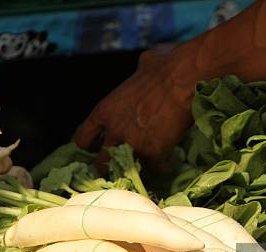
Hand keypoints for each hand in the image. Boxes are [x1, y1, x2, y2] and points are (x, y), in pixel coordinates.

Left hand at [73, 50, 194, 166]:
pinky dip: (162, 167)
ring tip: (147, 167)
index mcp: (105, 111)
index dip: (90, 146)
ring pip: (127, 172)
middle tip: (120, 167)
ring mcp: (134, 144)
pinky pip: (156, 170)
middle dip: (109, 167)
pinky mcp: (154, 153)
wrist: (183, 79)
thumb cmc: (163, 68)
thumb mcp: (142, 66)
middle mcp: (115, 131)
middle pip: (101, 163)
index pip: (83, 138)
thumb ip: (137, 74)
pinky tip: (169, 161)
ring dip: (137, 170)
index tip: (98, 148)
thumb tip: (145, 65)